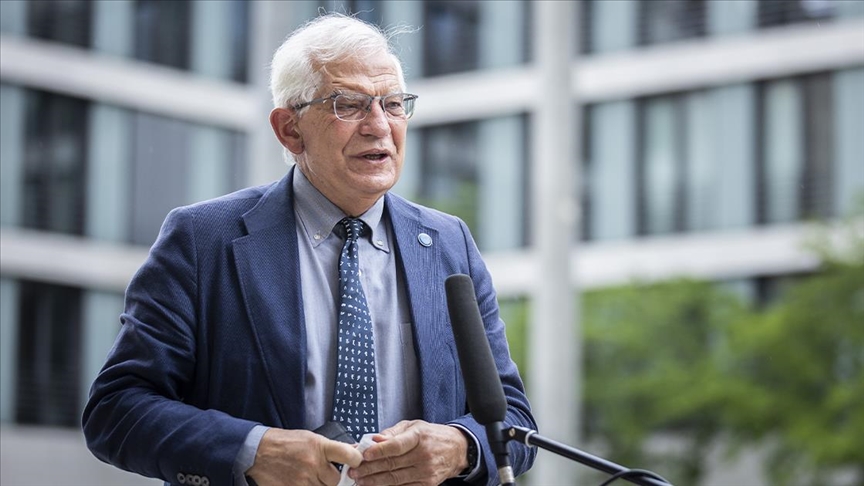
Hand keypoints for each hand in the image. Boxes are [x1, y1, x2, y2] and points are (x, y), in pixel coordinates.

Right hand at [246, 428, 362, 485]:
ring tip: (309, 476)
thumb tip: (351, 452)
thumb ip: (330, 448)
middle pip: (335, 480)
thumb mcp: (310, 438)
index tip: (355, 462)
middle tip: (323, 473)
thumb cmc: (285, 442)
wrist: (259, 451)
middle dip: (331, 478)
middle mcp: (313, 464)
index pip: (348, 455)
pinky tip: (301, 480)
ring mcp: (303, 480)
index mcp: (320, 447)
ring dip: (319, 484)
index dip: (356, 460)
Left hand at [349, 420, 467, 485]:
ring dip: (375, 481)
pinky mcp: (427, 484)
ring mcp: (426, 472)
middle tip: (354, 470)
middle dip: (369, 469)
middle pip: (392, 464)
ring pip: (395, 479)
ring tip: (360, 480)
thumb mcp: (413, 426)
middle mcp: (423, 455)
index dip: (379, 451)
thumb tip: (374, 440)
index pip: (396, 445)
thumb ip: (392, 433)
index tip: (363, 454)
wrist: (457, 450)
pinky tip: (376, 485)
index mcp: (419, 436)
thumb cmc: (432, 436)